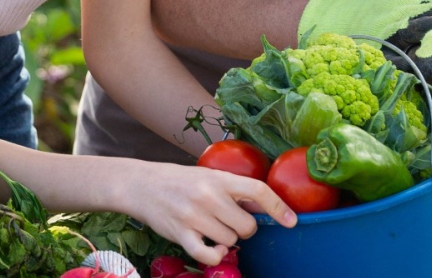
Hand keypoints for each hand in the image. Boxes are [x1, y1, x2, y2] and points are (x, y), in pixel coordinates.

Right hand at [119, 159, 295, 266]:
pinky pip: (208, 255)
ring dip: (226, 240)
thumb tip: (262, 209)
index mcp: (218, 178)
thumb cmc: (177, 180)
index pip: (258, 190)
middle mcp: (208, 196)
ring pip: (230, 241)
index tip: (291, 221)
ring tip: (211, 228)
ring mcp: (193, 216)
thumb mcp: (205, 176)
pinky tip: (212, 248)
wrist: (140, 184)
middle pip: (247, 226)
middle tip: (229, 222)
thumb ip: (230, 189)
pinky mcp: (180, 234)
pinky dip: (215, 255)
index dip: (279, 207)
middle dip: (244, 229)